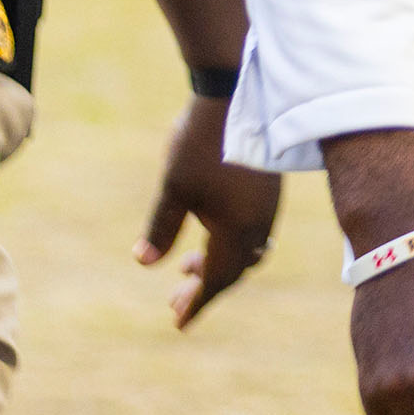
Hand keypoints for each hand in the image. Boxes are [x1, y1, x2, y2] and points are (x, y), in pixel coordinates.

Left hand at [135, 98, 281, 327]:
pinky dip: (232, 241)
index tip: (177, 323)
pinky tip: (210, 229)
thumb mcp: (173, 187)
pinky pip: (254, 229)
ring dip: (220, 262)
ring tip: (188, 263)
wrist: (234, 91)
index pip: (217, 279)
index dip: (197, 303)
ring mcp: (268, 203)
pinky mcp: (268, 187)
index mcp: (238, 228)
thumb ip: (161, 227)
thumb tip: (145, 263)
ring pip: (247, 249)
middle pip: (235, 269)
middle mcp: (260, 221)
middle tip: (174, 299)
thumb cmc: (200, 141)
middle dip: (206, 287)